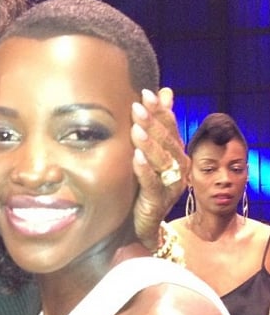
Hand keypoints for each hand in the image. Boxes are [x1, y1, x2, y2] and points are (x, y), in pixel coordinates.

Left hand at [131, 88, 188, 249]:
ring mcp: (169, 185)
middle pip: (166, 141)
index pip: (170, 127)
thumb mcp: (151, 152)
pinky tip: (136, 157)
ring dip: (149, 143)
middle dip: (152, 123)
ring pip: (162, 161)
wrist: (144, 224)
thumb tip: (165, 91)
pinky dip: (144, 169)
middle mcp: (177, 167)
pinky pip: (151, 182)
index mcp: (176, 153)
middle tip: (138, 106)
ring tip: (137, 128)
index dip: (160, 110)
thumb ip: (159, 123)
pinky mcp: (157, 201)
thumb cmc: (145, 185)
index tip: (146, 93)